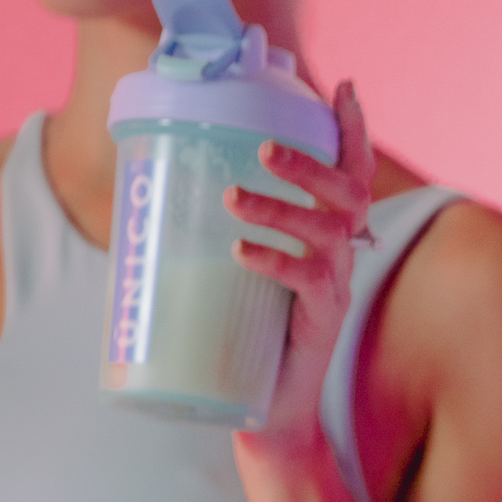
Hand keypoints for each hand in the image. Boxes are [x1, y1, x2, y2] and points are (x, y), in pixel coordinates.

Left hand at [224, 80, 375, 443]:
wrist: (268, 412)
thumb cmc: (247, 335)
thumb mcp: (235, 272)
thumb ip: (218, 231)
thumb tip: (150, 181)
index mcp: (325, 238)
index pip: (350, 176)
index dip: (352, 133)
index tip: (345, 89)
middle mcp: (339, 258)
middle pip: (346, 195)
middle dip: (310, 164)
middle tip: (265, 147)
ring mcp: (335, 290)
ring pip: (327, 233)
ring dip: (281, 209)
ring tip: (233, 199)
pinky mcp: (323, 323)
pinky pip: (310, 283)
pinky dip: (274, 261)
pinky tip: (241, 251)